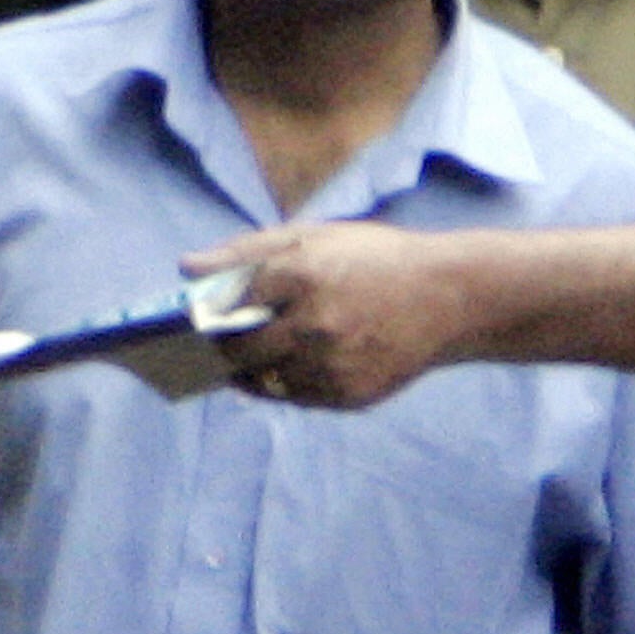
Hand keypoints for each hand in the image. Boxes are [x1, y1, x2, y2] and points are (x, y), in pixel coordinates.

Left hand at [188, 221, 463, 408]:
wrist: (448, 298)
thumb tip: (185, 266)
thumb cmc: (374, 259)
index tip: (191, 317)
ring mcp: (332, 364)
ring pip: (263, 381)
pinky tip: (293, 363)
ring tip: (251, 354)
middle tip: (209, 344)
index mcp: (302, 274)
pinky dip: (284, 383)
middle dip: (219, 348)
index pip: (227, 302)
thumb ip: (247, 251)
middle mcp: (314, 324)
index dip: (204, 312)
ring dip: (249, 371)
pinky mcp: (348, 395)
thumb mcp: (314, 236)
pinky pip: (295, 397)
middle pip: (237, 351)